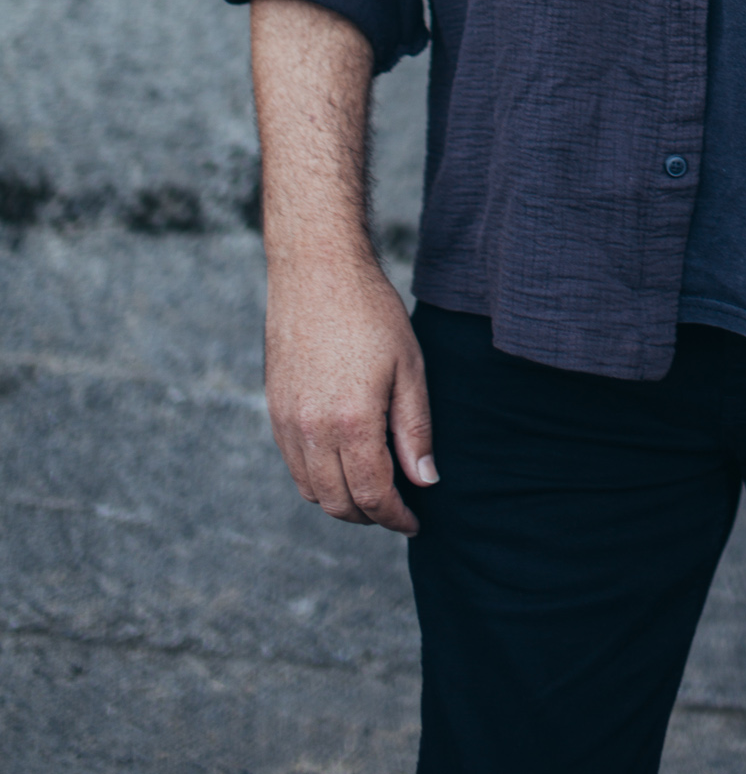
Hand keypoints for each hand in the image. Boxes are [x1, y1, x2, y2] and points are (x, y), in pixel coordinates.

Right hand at [264, 257, 436, 534]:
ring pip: (312, 491)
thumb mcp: (409, 367)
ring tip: (373, 488)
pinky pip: (294, 466)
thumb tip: (425, 481)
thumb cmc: (371, 312)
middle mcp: (311, 430)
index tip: (415, 521)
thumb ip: (415, 430)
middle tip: (397, 508)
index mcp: (351, 422)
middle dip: (370, 516)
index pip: (372, 495)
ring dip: (342, 501)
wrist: (317, 270)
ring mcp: (287, 422)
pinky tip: (344, 462)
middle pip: (338, 503)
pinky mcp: (274, 410)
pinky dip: (318, 479)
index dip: (395, 517)